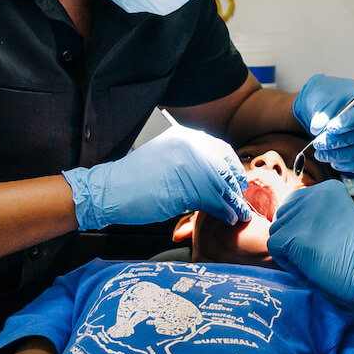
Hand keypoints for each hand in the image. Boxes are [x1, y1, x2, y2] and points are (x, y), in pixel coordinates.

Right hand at [62, 125, 250, 230]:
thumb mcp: (165, 156)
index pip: (220, 148)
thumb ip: (188, 159)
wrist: (111, 190)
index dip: (231, 166)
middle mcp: (190, 146)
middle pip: (224, 167)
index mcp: (184, 136)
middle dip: (235, 185)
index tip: (237, 179)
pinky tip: (227, 217)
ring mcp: (189, 166)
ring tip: (238, 213)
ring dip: (233, 202)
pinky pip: (214, 201)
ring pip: (221, 186)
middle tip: (241, 198)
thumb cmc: (134, 178)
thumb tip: (214, 170)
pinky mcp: (187, 188)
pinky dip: (223, 211)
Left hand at [267, 179, 353, 308]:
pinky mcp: (293, 235)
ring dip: (290, 251)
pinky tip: (310, 268)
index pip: (295, 202)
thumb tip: (289, 220)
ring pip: (277, 231)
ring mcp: (303, 214)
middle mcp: (314, 194)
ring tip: (316, 260)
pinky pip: (274, 247)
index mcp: (328, 188)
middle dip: (293, 237)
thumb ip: (318, 212)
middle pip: (283, 215)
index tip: (318, 241)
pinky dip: (288, 263)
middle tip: (317, 253)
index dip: (300, 226)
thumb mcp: (340, 217)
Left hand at [293, 74, 353, 172]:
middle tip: (318, 143)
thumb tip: (317, 128)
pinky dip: (347, 163)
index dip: (350, 122)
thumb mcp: (324, 98)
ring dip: (340, 154)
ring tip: (320, 153)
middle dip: (340, 141)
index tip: (331, 128)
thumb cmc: (330, 96)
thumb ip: (322, 112)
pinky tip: (332, 161)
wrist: (329, 104)